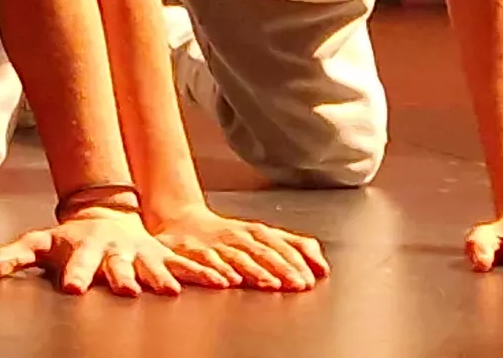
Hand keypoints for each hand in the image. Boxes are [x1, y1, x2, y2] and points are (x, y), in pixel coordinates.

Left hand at [0, 205, 197, 296]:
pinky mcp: (163, 259)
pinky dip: (205, 274)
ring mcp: (141, 255)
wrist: (107, 217)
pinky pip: (187, 267)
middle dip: (122, 277)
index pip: (76, 263)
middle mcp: (116, 252)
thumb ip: (13, 255)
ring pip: (154, 268)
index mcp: (84, 248)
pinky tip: (223, 281)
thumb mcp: (38, 243)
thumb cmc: (69, 238)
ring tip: (173, 291)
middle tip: (127, 290)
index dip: (74, 273)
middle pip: (118, 266)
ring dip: (165, 278)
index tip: (72, 287)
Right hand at [154, 208, 328, 290]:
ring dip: (255, 271)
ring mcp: (216, 244)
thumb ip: (294, 246)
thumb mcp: (263, 234)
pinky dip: (218, 270)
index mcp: (256, 232)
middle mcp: (238, 236)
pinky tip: (228, 280)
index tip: (309, 279)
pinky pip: (206, 262)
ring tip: (269, 284)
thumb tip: (322, 266)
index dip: (295, 262)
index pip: (280, 246)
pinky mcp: (194, 252)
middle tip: (296, 284)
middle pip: (263, 252)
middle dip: (281, 268)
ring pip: (238, 257)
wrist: (181, 219)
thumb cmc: (226, 233)